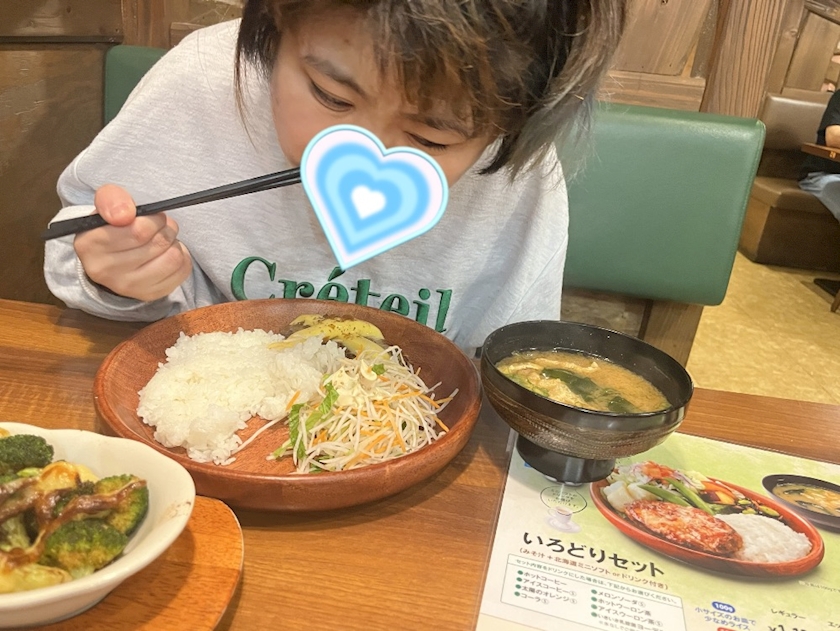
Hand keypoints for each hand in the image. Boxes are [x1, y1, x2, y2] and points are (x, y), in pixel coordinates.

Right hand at [73, 184, 192, 300]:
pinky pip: (182, 270)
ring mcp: (127, 287)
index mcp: (89, 244)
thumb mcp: (106, 204)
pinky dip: (181, 256)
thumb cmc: (112, 226)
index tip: (153, 216)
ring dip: (174, 242)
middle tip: (161, 225)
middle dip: (166, 228)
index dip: (154, 219)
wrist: (113, 257)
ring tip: (163, 239)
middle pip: (158, 242)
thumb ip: (112, 199)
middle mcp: (105, 270)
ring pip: (174, 257)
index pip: (138, 230)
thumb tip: (125, 215)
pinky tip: (167, 253)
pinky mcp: (149, 294)